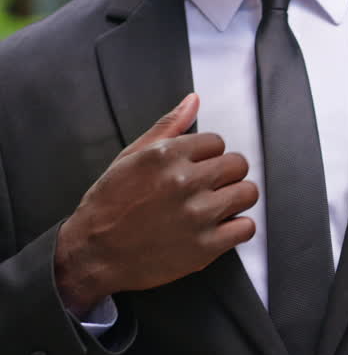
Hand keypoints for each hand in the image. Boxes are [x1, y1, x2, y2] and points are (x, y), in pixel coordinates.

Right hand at [55, 93, 257, 314]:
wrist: (93, 254)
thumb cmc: (108, 206)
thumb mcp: (130, 156)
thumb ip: (167, 126)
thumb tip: (193, 101)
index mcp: (167, 156)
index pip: (217, 142)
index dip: (209, 155)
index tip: (199, 167)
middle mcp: (185, 182)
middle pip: (238, 165)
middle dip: (227, 173)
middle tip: (211, 186)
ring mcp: (197, 215)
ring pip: (247, 193)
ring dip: (236, 198)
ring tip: (218, 205)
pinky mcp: (205, 248)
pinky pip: (246, 228)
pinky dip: (238, 228)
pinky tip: (221, 228)